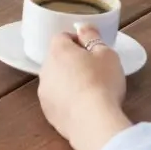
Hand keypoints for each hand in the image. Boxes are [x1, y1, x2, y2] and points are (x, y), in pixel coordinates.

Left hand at [38, 24, 132, 149]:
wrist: (93, 121)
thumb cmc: (102, 83)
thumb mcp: (106, 54)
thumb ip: (92, 37)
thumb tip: (83, 27)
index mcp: (58, 50)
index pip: (63, 37)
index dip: (79, 42)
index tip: (93, 51)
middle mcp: (45, 68)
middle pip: (58, 59)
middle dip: (73, 62)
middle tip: (95, 71)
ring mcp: (44, 91)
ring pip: (56, 80)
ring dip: (68, 81)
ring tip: (90, 91)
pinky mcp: (48, 111)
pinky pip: (57, 100)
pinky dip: (67, 100)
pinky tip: (83, 107)